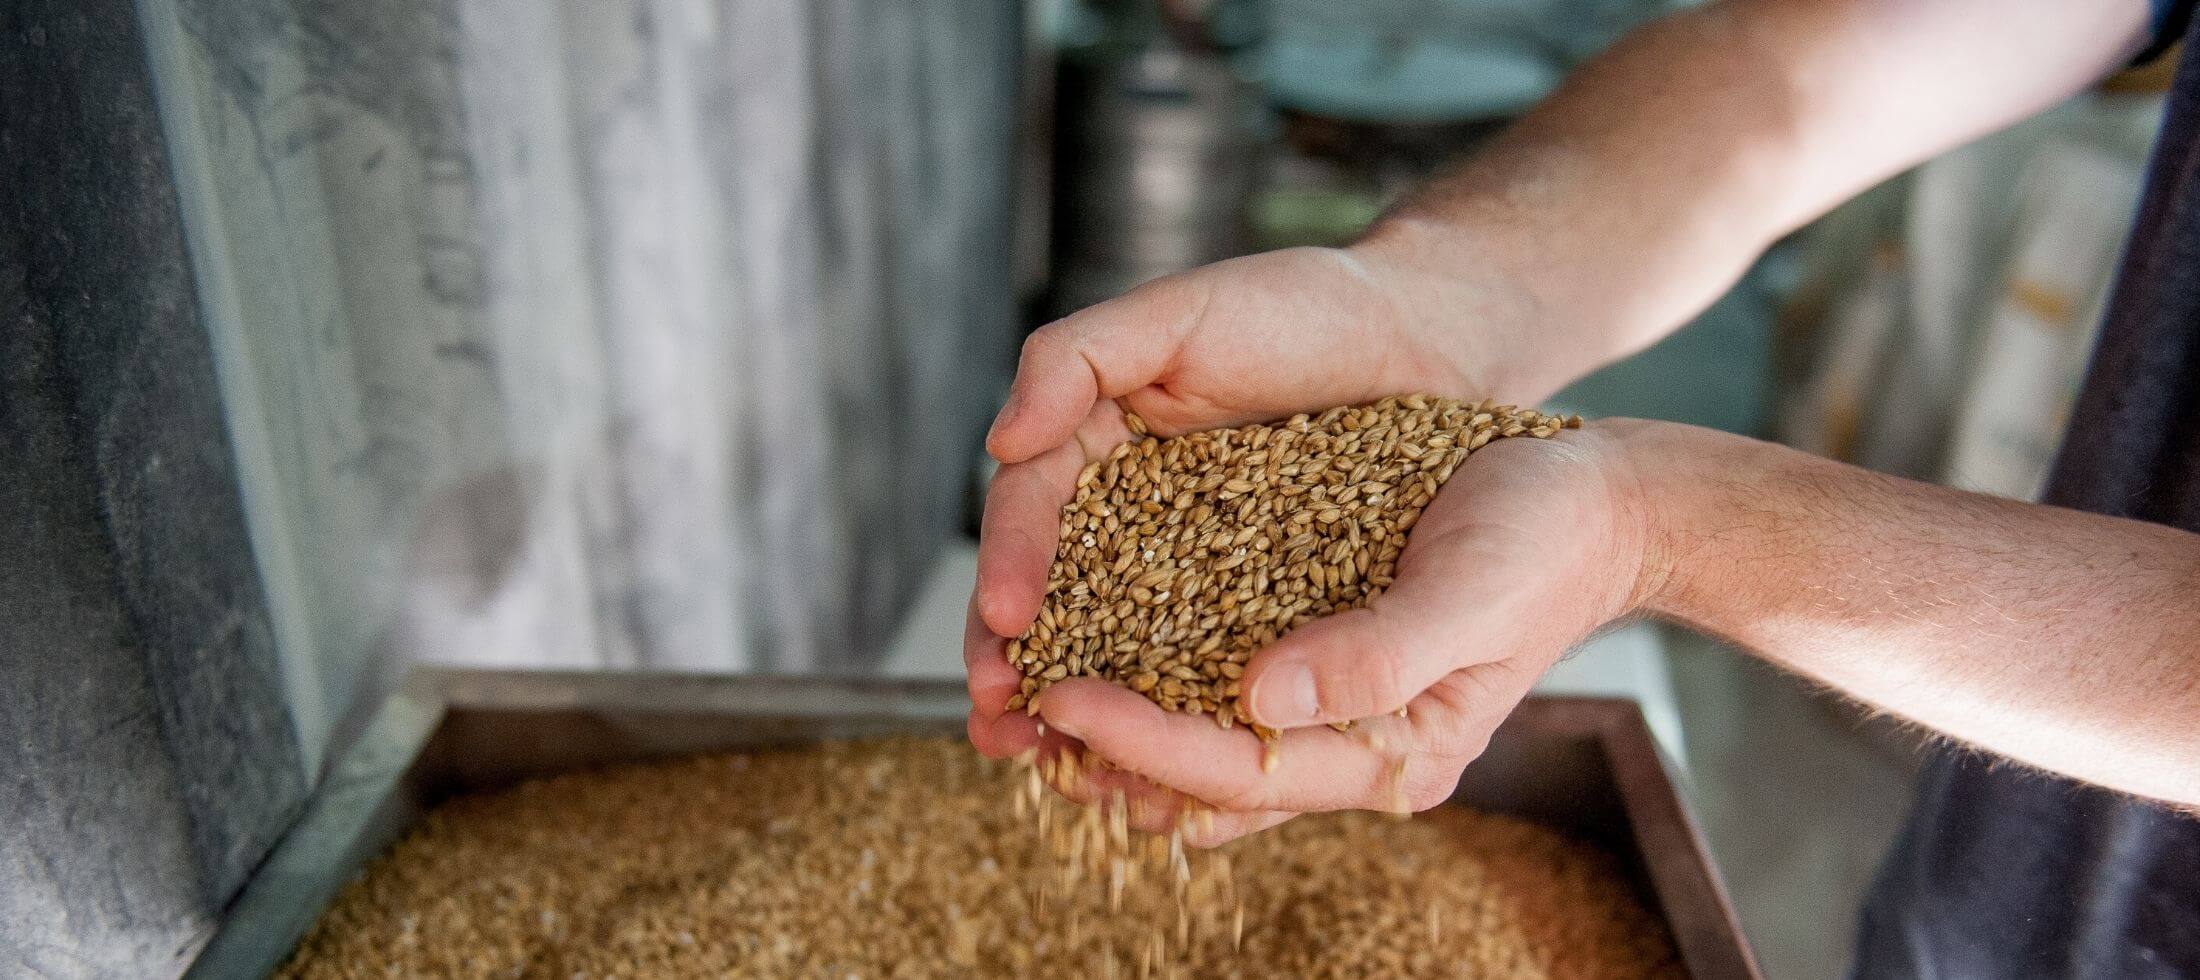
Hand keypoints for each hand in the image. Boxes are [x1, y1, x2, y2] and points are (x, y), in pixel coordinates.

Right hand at [965, 245, 1538, 764]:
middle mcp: (1128, 510)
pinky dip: (1164, 712)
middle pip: (1053, 595)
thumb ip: (1079, 358)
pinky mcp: (1252, 605)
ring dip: (1074, 707)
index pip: (1029, 510)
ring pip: (1115, 643)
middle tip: (998, 722)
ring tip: (1045, 762)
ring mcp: (1187, 563)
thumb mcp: (1183, 312)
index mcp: (1092, 440)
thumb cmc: (1303, 307)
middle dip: (1016, 662)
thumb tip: (1000, 441)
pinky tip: (1145, 765)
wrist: (1430, 337)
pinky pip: (1197, 664)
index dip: (1009, 565)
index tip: (1008, 620)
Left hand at [972, 378, 1663, 840]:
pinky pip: (1211, 693)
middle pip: (1200, 780)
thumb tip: (1263, 698)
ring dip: (1105, 729)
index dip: (1144, 739)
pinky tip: (1080, 648)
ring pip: (1194, 745)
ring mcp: (1330, 711)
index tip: (1062, 697)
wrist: (1591, 502)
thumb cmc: (1542, 539)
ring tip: (1014, 699)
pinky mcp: (1312, 663)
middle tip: (1002, 719)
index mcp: (1395, 756)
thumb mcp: (1473, 588)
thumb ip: (1378, 654)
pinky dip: (1144, 679)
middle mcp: (1352, 750)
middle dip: (1099, 754)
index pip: (1242, 769)